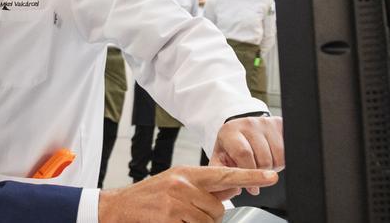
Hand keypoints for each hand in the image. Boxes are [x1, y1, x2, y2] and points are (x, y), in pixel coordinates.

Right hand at [98, 166, 277, 222]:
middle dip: (208, 215)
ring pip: (209, 221)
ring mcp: (177, 203)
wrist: (118, 207)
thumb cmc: (149, 197)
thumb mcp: (177, 184)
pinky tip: (171, 221)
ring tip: (176, 217)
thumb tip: (232, 188)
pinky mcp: (171, 219)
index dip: (250, 176)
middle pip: (218, 208)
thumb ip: (206, 187)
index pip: (225, 174)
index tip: (271, 176)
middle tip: (185, 211)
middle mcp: (183, 184)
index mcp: (187, 173)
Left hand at [210, 116, 283, 195]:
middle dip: (262, 173)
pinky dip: (281, 160)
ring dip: (273, 168)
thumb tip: (234, 186)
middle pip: (264, 158)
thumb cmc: (230, 148)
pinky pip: (288, 151)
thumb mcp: (221, 158)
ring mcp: (265, 122)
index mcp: (229, 131)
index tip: (253, 188)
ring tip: (261, 163)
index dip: (249, 173)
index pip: (244, 153)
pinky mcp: (279, 124)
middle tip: (256, 174)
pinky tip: (271, 157)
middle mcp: (247, 123)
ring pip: (278, 157)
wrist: (242, 130)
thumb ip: (222, 172)